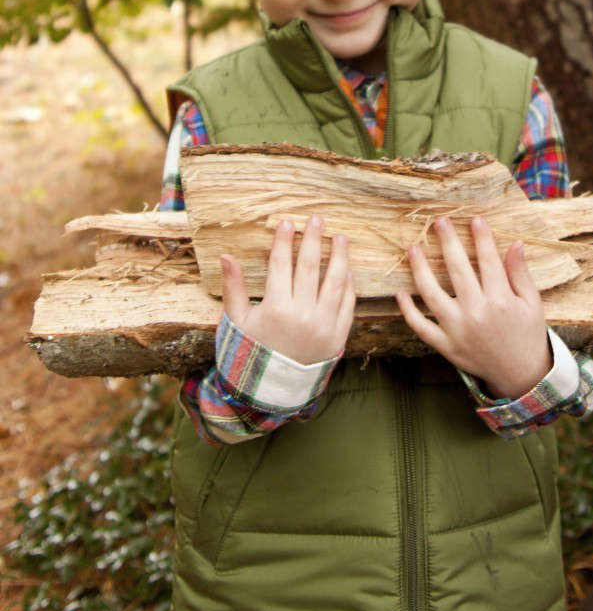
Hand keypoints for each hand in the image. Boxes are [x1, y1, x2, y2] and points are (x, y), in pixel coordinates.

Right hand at [220, 216, 355, 364]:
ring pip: (335, 282)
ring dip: (339, 256)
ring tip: (340, 238)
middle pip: (310, 267)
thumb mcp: (237, 321)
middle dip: (313, 239)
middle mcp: (302, 315)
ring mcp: (324, 326)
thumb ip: (233, 287)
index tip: (287, 223)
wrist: (272, 391)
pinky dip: (349, 285)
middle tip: (317, 219)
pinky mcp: (338, 336)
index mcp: (275, 308)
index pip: (281, 264)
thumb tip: (225, 255)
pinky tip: (348, 269)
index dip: (284, 241)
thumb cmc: (251, 351)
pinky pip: (348, 304)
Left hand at [395, 216, 551, 398]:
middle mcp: (477, 313)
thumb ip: (520, 273)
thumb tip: (515, 243)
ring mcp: (458, 330)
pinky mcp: (446, 346)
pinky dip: (408, 311)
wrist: (521, 375)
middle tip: (439, 221)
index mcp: (501, 300)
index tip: (474, 219)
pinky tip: (401, 293)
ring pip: (431, 294)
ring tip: (413, 249)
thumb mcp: (532, 303)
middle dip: (447, 242)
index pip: (487, 261)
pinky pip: (421, 327)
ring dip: (420, 270)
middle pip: (457, 270)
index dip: (481, 238)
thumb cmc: (527, 334)